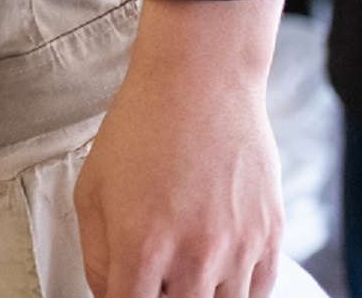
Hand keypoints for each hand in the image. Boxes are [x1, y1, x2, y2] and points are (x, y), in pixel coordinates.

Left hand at [75, 0, 283, 297]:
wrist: (199, 85)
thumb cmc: (139, 130)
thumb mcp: (91, 190)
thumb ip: (97, 255)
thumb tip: (108, 294)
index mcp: (140, 245)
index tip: (123, 292)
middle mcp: (193, 256)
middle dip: (161, 296)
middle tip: (152, 275)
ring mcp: (237, 250)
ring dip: (198, 295)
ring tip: (181, 268)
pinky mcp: (270, 239)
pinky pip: (258, 293)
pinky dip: (235, 290)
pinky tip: (215, 269)